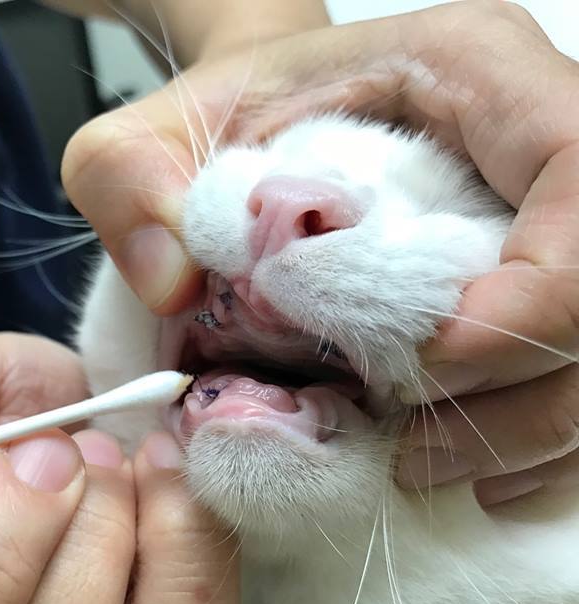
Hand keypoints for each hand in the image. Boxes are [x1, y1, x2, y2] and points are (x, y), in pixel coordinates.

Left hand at [62, 2, 578, 505]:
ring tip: (416, 461)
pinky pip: (576, 377)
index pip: (574, 166)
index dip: (537, 286)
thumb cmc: (233, 120)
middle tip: (409, 436)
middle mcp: (530, 140)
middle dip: (522, 378)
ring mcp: (545, 219)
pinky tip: (469, 472)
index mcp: (470, 71)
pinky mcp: (531, 287)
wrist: (272, 132)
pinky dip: (537, 441)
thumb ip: (129, 181)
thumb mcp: (151, 136)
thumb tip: (167, 279)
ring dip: (526, 425)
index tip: (430, 359)